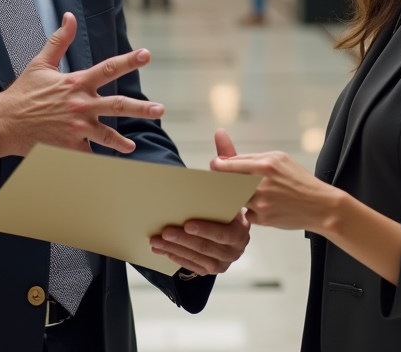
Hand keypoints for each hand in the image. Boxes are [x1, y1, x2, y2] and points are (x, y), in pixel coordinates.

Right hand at [0, 12, 160, 158]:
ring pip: (107, 135)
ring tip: (132, 146)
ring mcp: (76, 128)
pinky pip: (89, 153)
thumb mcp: (41, 64)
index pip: (108, 68)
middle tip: (159, 109)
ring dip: (122, 142)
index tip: (146, 54)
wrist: (4, 124)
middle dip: (141, 107)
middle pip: (117, 105)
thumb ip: (59, 41)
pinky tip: (105, 162)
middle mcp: (80, 105)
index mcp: (75, 83)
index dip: (129, 60)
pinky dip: (96, 158)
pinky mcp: (69, 147)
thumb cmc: (22, 94)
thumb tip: (69, 16)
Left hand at [149, 130, 250, 274]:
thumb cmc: (229, 200)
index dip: (207, 228)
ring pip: (200, 257)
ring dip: (177, 249)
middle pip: (211, 246)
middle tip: (166, 231)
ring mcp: (226, 259)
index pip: (226, 231)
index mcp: (243, 225)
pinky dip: (177, 258)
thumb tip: (220, 133)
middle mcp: (238, 245)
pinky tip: (162, 250)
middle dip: (186, 239)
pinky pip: (195, 266)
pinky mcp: (214, 268)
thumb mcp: (231, 179)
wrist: (234, 227)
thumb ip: (228, 158)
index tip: (188, 223)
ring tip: (157, 239)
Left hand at [209, 129, 340, 231]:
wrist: (320, 206)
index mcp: (265, 165)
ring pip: (235, 199)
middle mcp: (260, 184)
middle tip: (222, 182)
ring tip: (251, 194)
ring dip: (236, 197)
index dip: (217, 165)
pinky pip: (246, 213)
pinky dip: (250, 210)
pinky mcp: (262, 219)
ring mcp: (260, 203)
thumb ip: (254, 158)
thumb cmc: (300, 181)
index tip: (214, 165)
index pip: (229, 164)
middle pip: (227, 183)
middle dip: (223, 182)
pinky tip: (262, 206)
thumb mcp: (280, 159)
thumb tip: (229, 160)